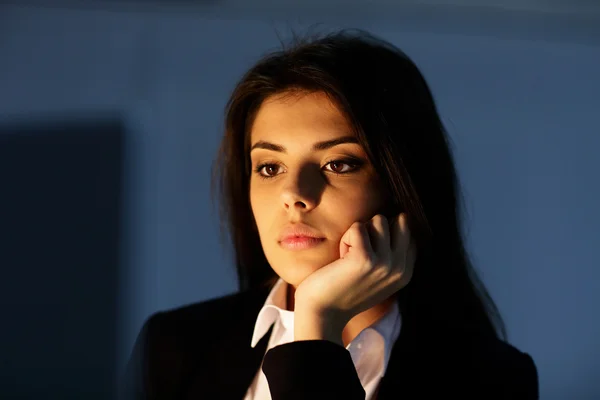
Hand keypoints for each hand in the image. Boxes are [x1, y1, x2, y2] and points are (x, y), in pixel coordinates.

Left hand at [294, 213, 415, 345]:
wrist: (322, 313)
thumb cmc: (345, 289)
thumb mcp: (378, 276)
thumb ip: (392, 254)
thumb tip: (401, 218)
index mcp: (405, 273)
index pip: (409, 233)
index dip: (385, 234)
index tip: (369, 255)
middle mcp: (400, 268)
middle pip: (398, 221)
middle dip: (375, 229)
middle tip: (359, 251)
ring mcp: (384, 263)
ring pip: (379, 220)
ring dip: (359, 233)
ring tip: (350, 255)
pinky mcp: (365, 258)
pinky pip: (357, 227)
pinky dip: (345, 238)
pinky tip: (341, 258)